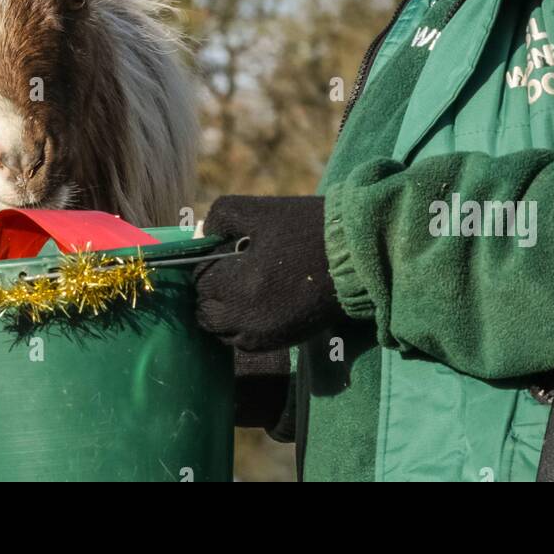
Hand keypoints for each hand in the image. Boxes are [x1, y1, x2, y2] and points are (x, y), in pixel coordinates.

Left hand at [193, 195, 347, 351]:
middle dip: (212, 289)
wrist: (354, 257)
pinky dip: (241, 324)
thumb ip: (219, 219)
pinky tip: (258, 301)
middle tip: (232, 269)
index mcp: (238, 284)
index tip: (225, 250)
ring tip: (244, 285)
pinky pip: (242, 342)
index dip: (207, 262)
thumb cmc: (305, 228)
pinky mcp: (279, 342)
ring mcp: (262, 335)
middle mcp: (245, 318)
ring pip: (221, 331)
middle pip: (205, 310)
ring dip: (224, 310)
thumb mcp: (258, 211)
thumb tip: (199, 236)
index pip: (199, 280)